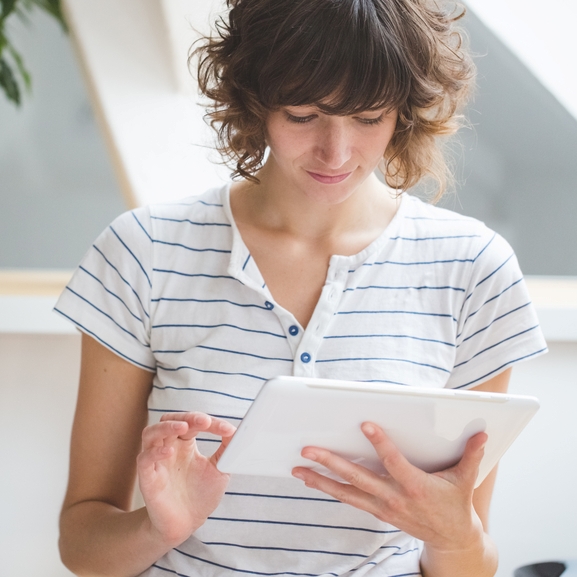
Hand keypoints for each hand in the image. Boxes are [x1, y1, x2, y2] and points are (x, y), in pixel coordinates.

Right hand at [137, 412, 235, 546]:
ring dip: (166, 426)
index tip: (226, 430)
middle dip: (187, 417)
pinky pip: (145, 459)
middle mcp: (169, 448)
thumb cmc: (201, 495)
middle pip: (169, 420)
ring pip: (151, 433)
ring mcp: (156, 461)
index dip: (210, 423)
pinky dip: (155, 452)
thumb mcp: (219, 470)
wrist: (187, 525)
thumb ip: (226, 450)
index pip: (193, 423)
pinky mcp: (147, 478)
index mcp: (185, 444)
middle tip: (204, 421)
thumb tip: (236, 432)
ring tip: (183, 426)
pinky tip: (170, 452)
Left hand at [292, 423, 486, 552]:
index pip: (393, 462)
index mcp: (415, 486)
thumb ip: (471, 456)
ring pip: (347, 492)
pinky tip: (312, 480)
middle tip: (309, 449)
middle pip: (358, 478)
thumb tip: (481, 433)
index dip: (380, 443)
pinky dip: (330, 489)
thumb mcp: (465, 481)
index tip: (364, 425)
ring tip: (298, 469)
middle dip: (332, 463)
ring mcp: (383, 506)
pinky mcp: (377, 511)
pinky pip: (350, 499)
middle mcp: (394, 497)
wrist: (451, 540)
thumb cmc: (455, 505)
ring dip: (321, 480)